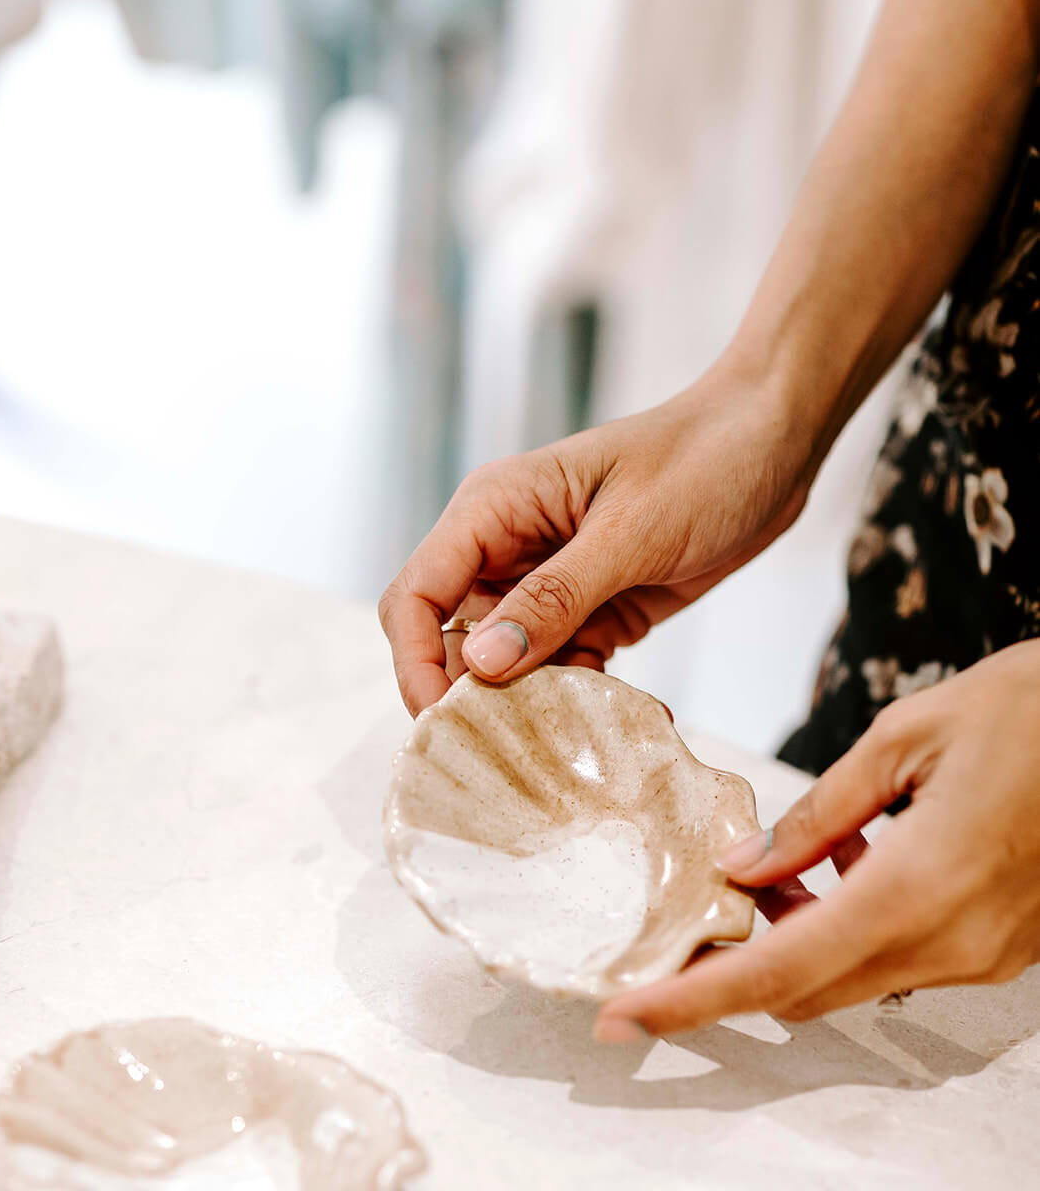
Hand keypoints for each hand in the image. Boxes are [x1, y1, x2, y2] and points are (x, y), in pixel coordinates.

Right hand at [380, 364, 815, 714]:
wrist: (776, 440)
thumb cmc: (704, 460)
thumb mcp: (631, 533)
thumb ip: (555, 599)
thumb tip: (483, 664)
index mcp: (494, 509)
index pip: (415, 597)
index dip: (416, 664)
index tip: (447, 722)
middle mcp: (507, 548)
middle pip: (450, 642)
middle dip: (474, 698)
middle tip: (522, 750)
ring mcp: (550, 583)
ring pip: (509, 667)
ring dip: (538, 707)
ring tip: (590, 739)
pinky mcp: (593, 611)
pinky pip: (565, 670)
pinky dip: (588, 701)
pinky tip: (639, 718)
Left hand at [596, 643, 1039, 1040]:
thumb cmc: (1033, 709)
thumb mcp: (907, 736)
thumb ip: (819, 812)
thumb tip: (747, 866)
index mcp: (920, 888)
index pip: (778, 974)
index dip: (693, 1002)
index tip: (624, 1017)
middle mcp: (953, 944)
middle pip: (807, 990)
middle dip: (737, 965)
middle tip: (696, 910)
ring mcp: (986, 956)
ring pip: (852, 977)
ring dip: (796, 941)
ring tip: (779, 866)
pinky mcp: (1005, 949)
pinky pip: (901, 958)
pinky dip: (851, 928)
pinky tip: (848, 860)